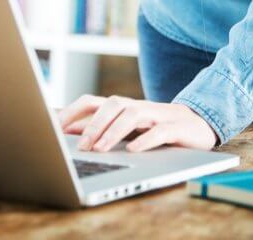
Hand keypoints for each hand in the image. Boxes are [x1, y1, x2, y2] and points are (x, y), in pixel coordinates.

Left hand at [58, 94, 218, 152]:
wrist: (197, 126)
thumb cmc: (155, 128)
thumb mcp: (127, 129)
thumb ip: (102, 128)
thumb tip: (71, 133)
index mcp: (122, 107)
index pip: (92, 101)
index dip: (72, 112)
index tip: (54, 128)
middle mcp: (137, 107)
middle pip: (112, 104)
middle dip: (94, 124)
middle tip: (81, 147)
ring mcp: (156, 115)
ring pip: (132, 114)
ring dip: (114, 132)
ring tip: (101, 150)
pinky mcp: (175, 128)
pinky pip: (159, 131)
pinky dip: (145, 140)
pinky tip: (134, 150)